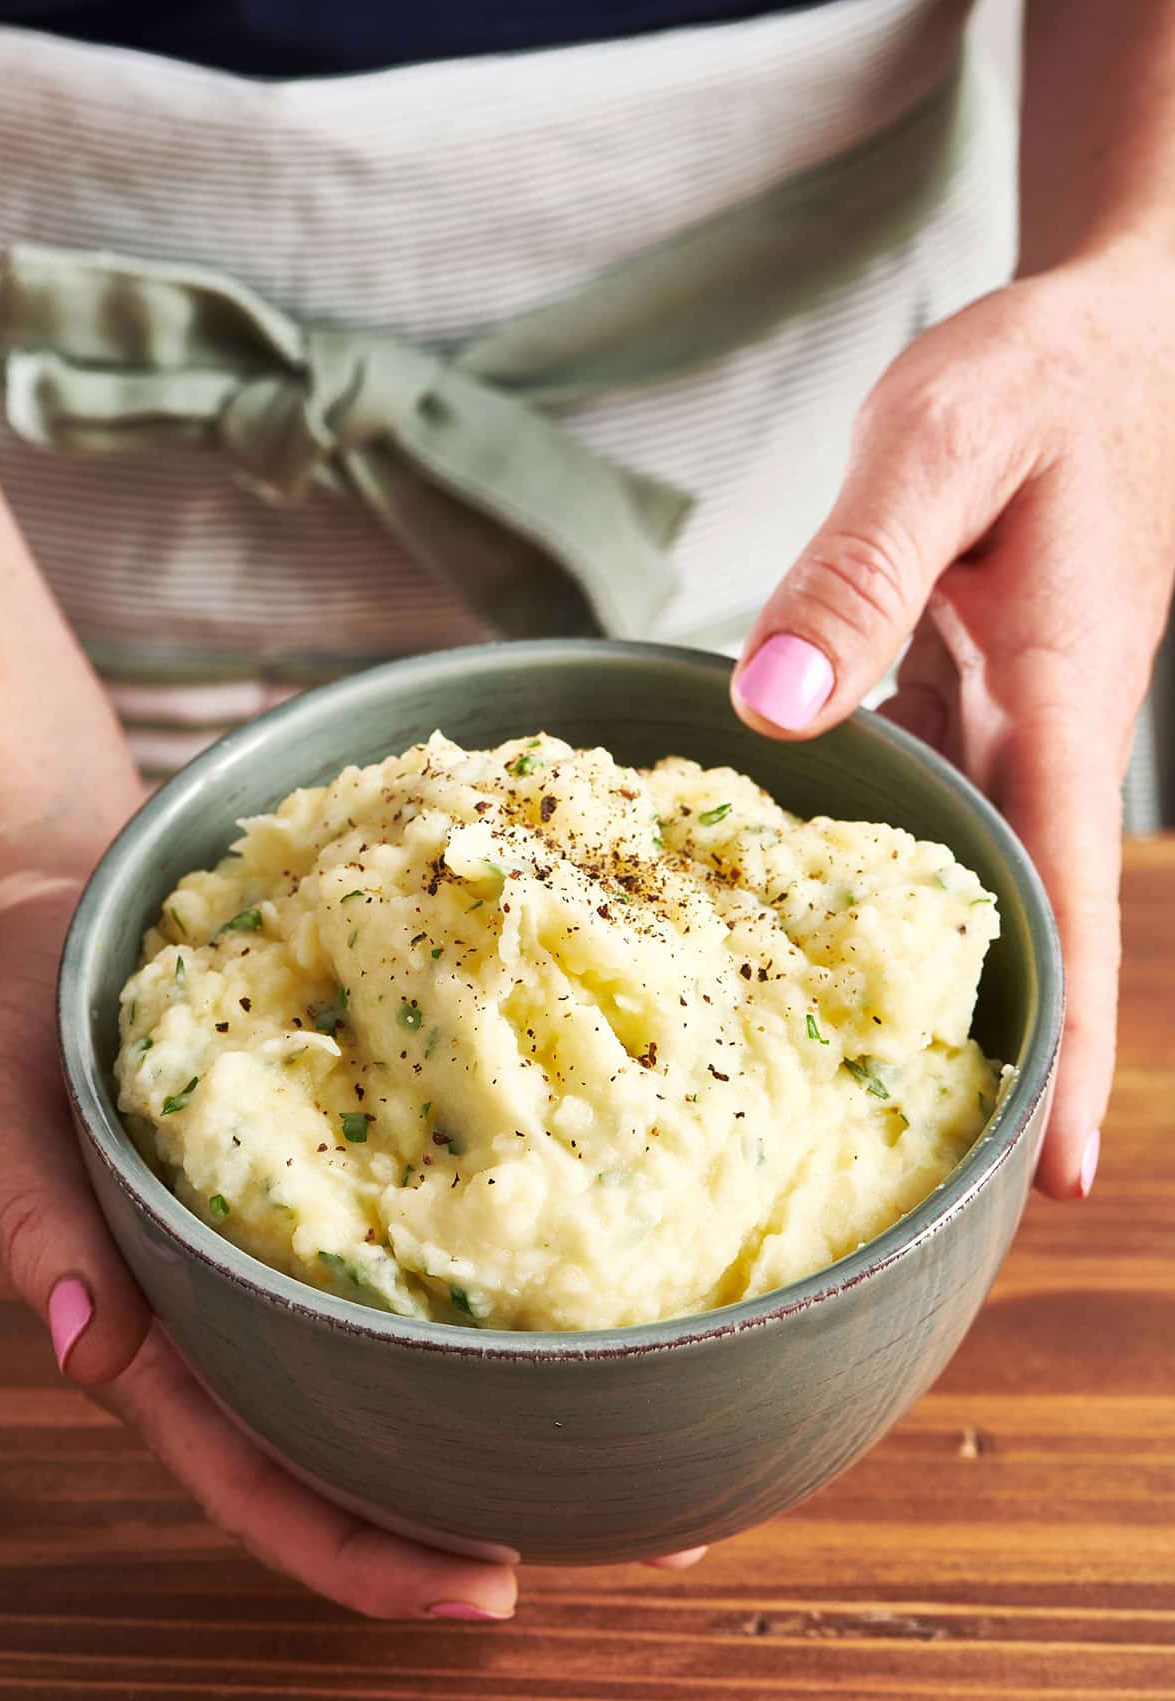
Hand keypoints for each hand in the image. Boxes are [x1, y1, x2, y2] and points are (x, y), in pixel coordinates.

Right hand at [0, 869, 703, 1612]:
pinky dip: (507, 1262)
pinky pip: (424, 1228)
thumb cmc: (8, 1007)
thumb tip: (75, 1341)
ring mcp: (297, 1237)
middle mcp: (242, 1300)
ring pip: (409, 1347)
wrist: (52, 904)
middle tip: (649, 1528)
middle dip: (489, 1503)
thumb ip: (34, 1217)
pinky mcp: (341, 1161)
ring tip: (666, 1424)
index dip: (359, 1550)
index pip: (256, 1472)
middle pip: (365, 1439)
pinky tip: (601, 1269)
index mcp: (159, 1321)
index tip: (483, 1590)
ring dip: (525, 1391)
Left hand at [731, 251, 1174, 1197]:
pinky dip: (889, 874)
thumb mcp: (940, 447)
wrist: (1104, 332)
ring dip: (948, 979)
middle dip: (1013, 1057)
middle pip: (1036, 927)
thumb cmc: (1038, 376)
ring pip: (982, 878)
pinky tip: (814, 913)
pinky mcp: (973, 691)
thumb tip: (775, 710)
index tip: (1054, 1179)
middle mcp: (1043, 734)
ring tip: (876, 1089)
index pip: (1072, 903)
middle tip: (949, 1190)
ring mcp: (1013, 720)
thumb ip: (859, 576)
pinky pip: (934, 805)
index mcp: (1062, 698)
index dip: (1068, 1046)